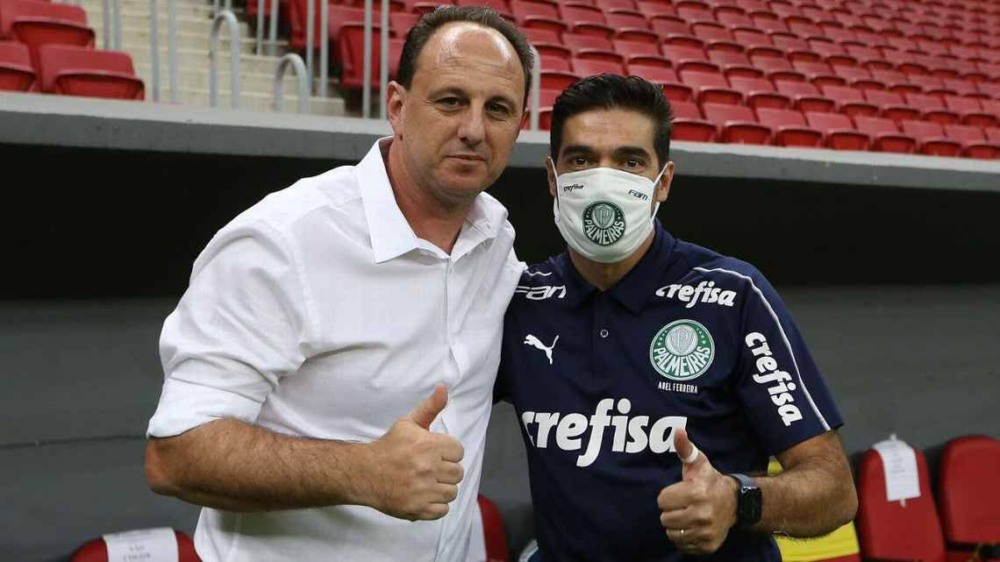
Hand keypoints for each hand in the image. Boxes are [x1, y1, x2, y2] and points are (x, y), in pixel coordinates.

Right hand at [366, 384, 464, 520]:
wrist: (364, 472)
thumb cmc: (389, 446)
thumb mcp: (409, 423)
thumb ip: (430, 407)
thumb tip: (444, 388)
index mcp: (429, 445)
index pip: (459, 451)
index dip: (448, 451)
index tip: (435, 452)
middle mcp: (429, 468)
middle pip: (458, 473)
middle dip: (446, 470)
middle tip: (430, 468)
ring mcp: (424, 491)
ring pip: (452, 492)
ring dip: (442, 487)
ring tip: (428, 482)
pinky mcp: (418, 509)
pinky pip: (443, 510)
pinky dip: (436, 505)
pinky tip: (424, 495)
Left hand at [657, 427, 738, 554]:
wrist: (735, 503)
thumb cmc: (710, 480)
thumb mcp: (698, 462)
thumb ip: (685, 448)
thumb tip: (677, 431)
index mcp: (696, 493)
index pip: (662, 500)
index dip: (668, 496)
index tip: (679, 492)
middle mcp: (702, 515)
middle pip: (665, 519)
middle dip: (670, 511)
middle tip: (682, 505)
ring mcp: (706, 532)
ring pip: (672, 534)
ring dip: (676, 525)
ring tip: (686, 515)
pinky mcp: (708, 545)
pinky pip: (683, 546)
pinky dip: (684, 538)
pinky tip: (693, 526)